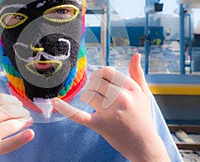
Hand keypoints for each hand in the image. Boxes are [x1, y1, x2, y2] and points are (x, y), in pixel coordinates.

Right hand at [0, 77, 33, 161]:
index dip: (12, 100)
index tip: (19, 104)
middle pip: (7, 110)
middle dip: (20, 112)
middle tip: (26, 114)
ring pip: (12, 124)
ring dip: (24, 122)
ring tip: (28, 122)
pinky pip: (9, 143)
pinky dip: (21, 138)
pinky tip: (30, 133)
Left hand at [53, 54, 169, 161]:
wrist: (144, 145)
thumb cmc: (142, 117)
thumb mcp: (144, 93)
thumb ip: (138, 73)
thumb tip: (136, 54)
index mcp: (131, 87)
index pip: (106, 71)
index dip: (100, 75)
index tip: (101, 83)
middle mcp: (121, 97)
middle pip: (95, 81)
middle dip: (93, 86)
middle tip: (98, 95)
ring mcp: (110, 112)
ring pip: (87, 94)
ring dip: (88, 98)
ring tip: (97, 105)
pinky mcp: (100, 125)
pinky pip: (79, 115)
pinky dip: (66, 109)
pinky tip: (55, 102)